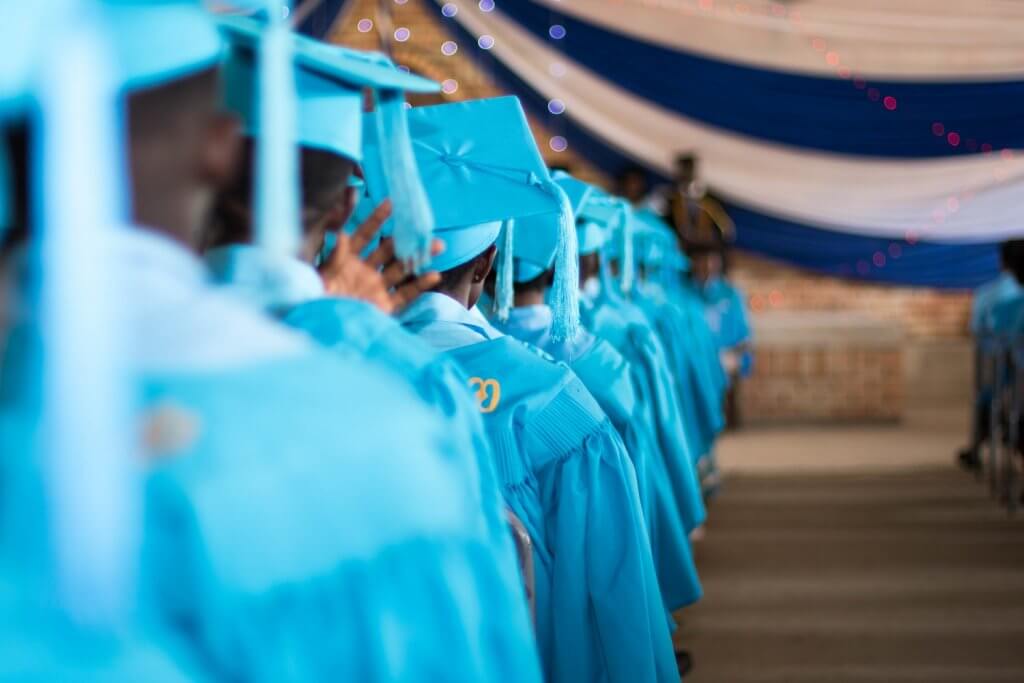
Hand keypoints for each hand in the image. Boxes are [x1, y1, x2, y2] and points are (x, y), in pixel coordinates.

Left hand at [319, 199, 442, 314]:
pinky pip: (404, 294)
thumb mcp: (321, 274)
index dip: (377, 219)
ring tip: (439, 245)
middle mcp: (364, 271)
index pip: (365, 234)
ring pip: (402, 268)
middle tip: (424, 226)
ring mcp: (375, 288)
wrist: (318, 329)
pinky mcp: (383, 306)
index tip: (391, 203)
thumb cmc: (314, 299)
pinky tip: (434, 275)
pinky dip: (419, 285)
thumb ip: (334, 255)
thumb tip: (341, 232)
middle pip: (389, 250)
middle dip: (407, 237)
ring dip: (419, 256)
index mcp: (347, 259)